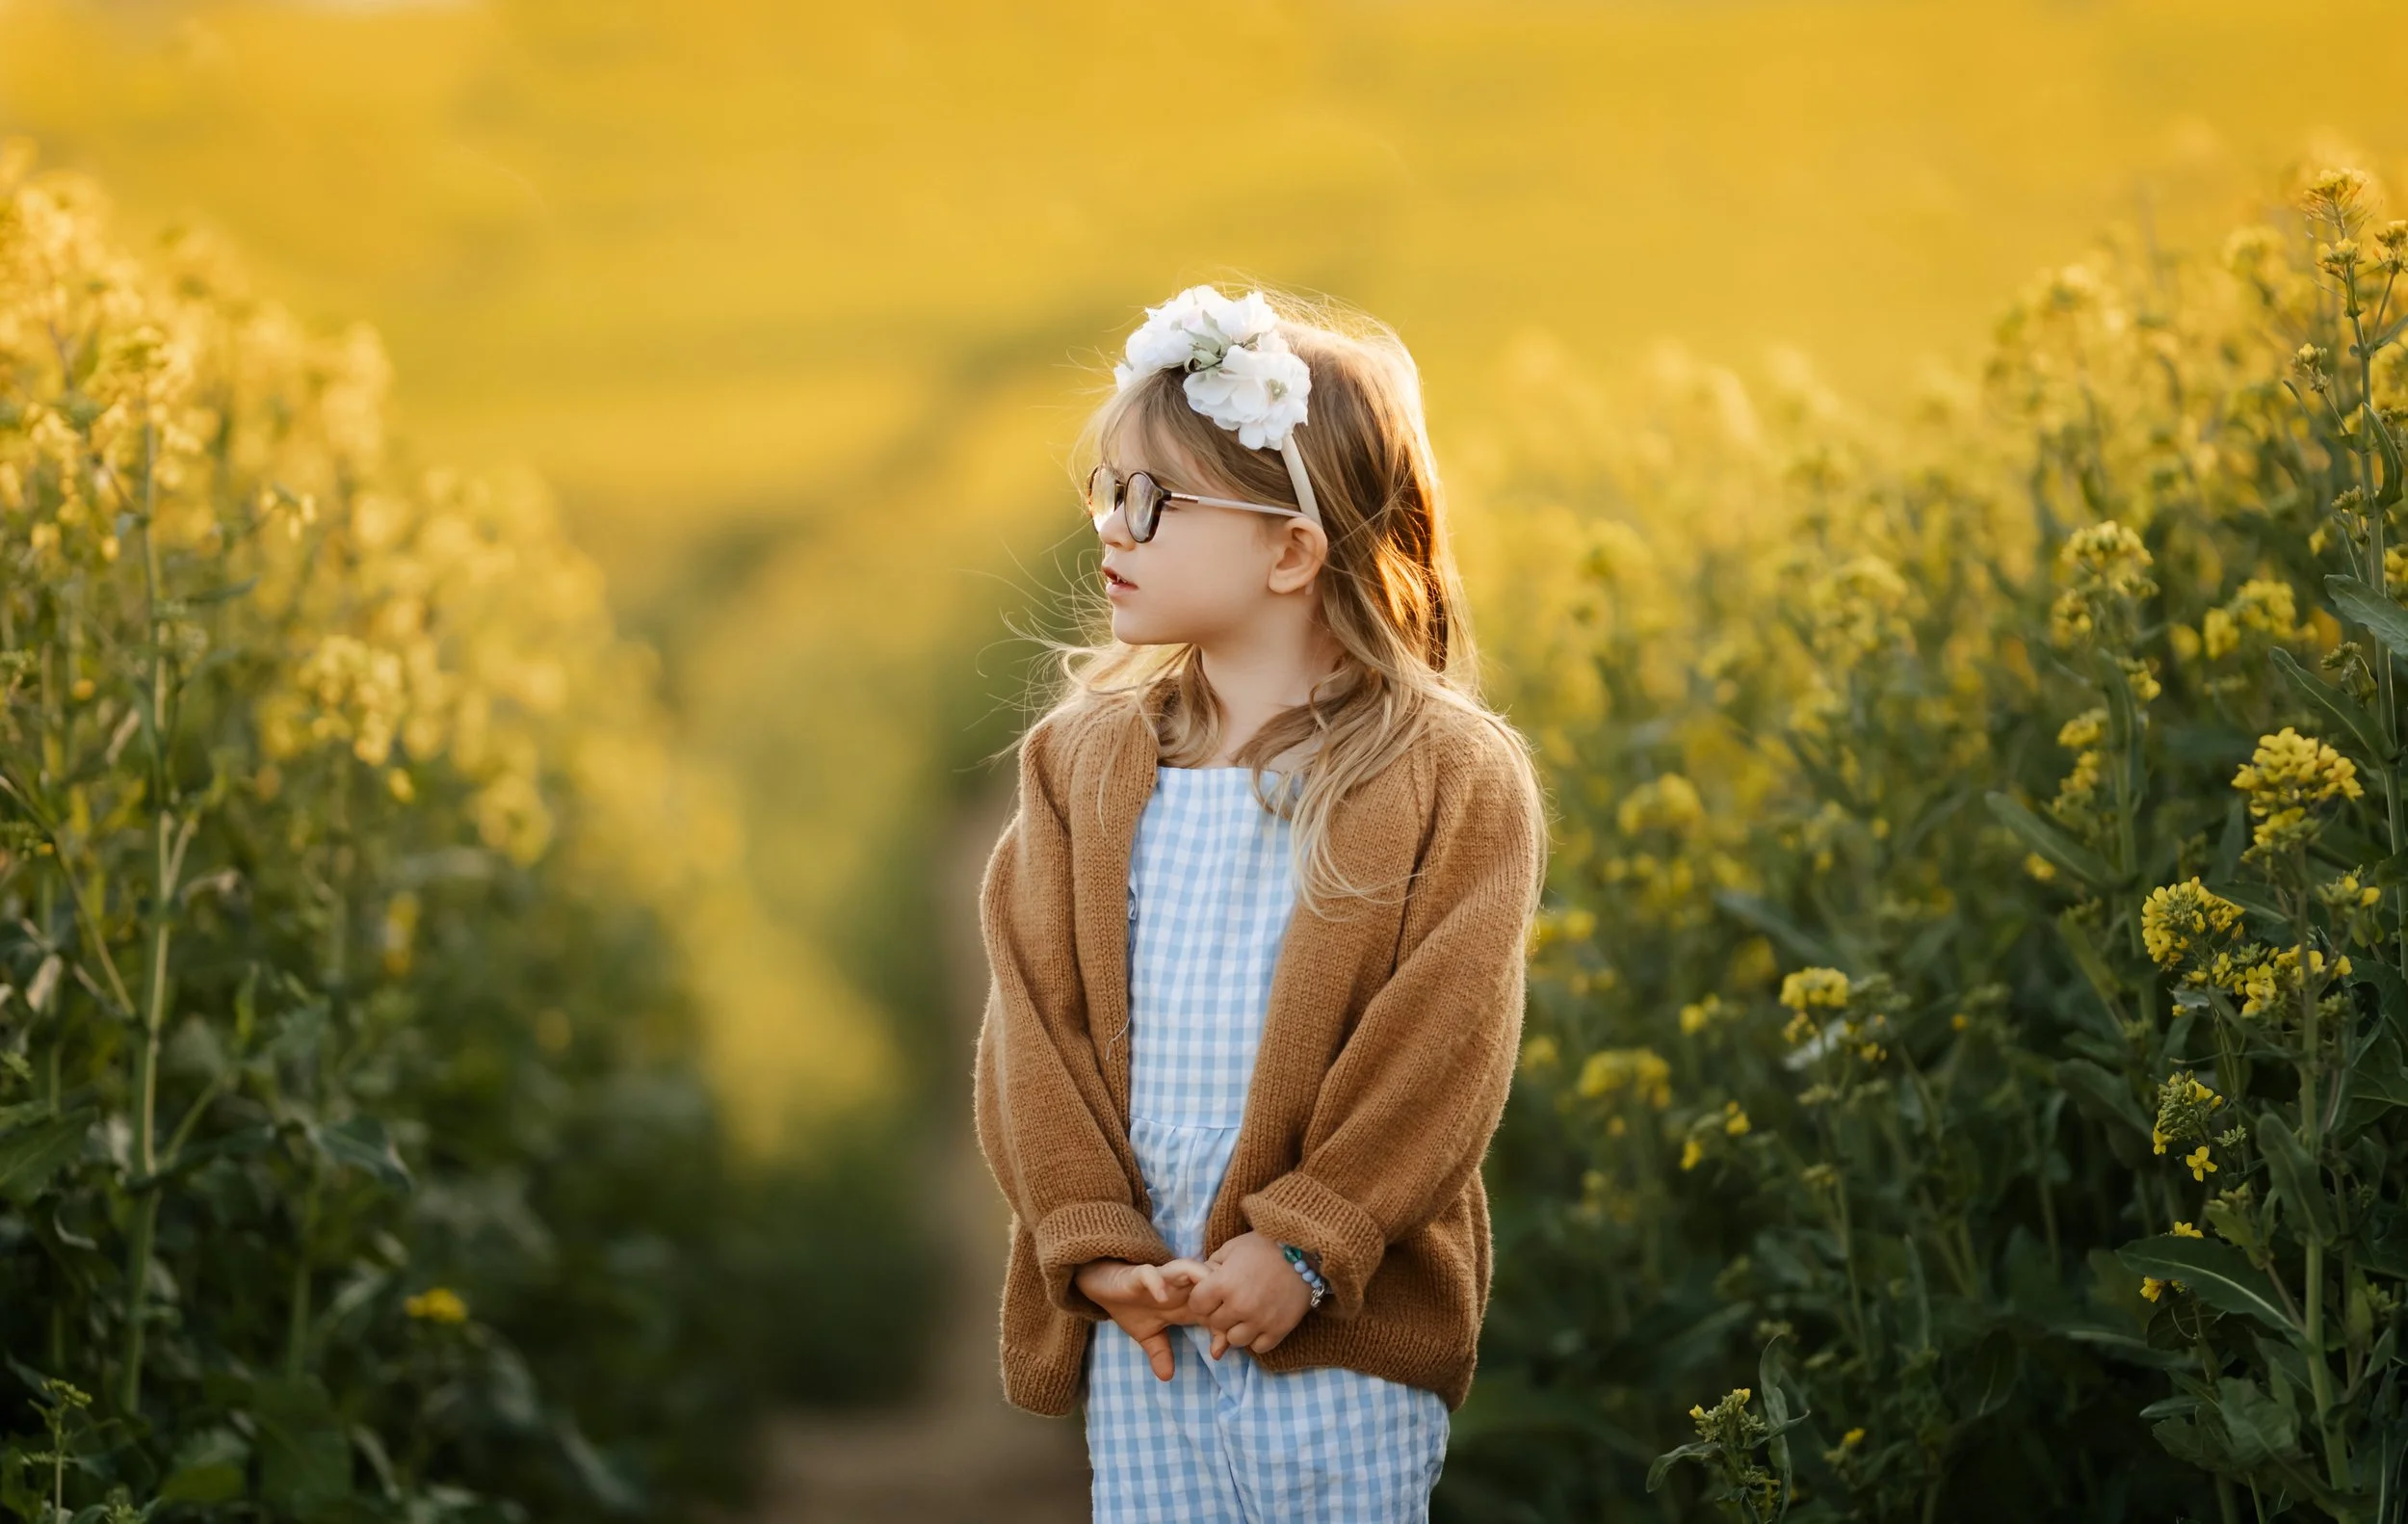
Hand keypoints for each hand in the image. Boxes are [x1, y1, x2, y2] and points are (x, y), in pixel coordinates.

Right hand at [1074, 1257, 1215, 1380]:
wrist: (1102, 1283)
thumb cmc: (1129, 1304)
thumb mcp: (1147, 1334)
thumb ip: (1160, 1352)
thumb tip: (1167, 1378)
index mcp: (1185, 1302)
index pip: (1215, 1310)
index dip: (1223, 1328)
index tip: (1219, 1353)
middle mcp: (1178, 1287)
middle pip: (1212, 1285)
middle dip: (1221, 1303)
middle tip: (1220, 1328)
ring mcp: (1161, 1278)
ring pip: (1191, 1269)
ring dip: (1201, 1284)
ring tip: (1201, 1309)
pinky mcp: (1139, 1273)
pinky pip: (1152, 1274)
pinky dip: (1159, 1283)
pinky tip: (1160, 1299)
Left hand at [1185, 1231, 1312, 1359]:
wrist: (1305, 1251)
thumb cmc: (1265, 1246)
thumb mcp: (1232, 1248)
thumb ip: (1212, 1266)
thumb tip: (1200, 1283)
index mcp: (1223, 1283)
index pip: (1197, 1305)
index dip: (1202, 1298)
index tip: (1211, 1293)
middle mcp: (1239, 1306)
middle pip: (1214, 1324)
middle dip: (1218, 1313)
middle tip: (1231, 1302)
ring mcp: (1260, 1321)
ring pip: (1234, 1340)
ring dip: (1237, 1329)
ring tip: (1246, 1314)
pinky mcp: (1279, 1330)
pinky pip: (1258, 1347)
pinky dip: (1257, 1337)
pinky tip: (1261, 1322)